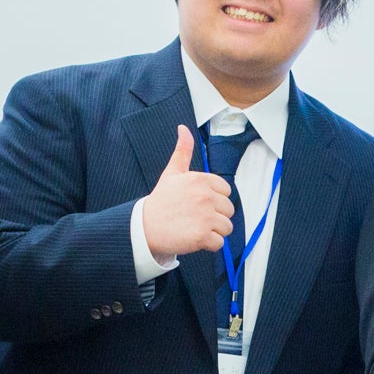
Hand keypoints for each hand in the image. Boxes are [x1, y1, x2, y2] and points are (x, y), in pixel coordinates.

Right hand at [141, 123, 234, 260]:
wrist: (144, 227)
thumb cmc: (161, 200)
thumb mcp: (171, 172)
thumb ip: (182, 151)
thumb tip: (183, 128)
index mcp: (201, 180)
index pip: (226, 191)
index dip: (214, 200)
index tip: (198, 203)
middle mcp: (205, 196)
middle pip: (229, 210)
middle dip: (215, 217)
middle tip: (195, 217)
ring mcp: (205, 217)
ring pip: (226, 227)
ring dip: (214, 231)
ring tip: (194, 227)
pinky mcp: (203, 236)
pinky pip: (219, 243)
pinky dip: (208, 245)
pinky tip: (193, 238)